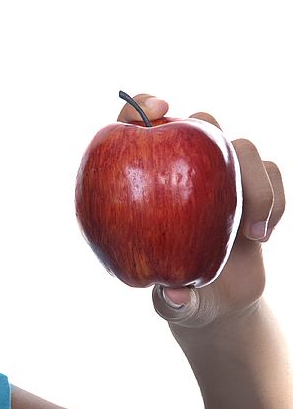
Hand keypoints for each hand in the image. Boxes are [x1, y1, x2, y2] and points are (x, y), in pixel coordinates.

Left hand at [117, 93, 285, 327]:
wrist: (217, 301)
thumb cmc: (178, 294)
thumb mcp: (172, 301)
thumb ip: (172, 299)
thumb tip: (175, 296)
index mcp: (145, 180)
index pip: (135, 126)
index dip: (140, 106)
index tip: (157, 107)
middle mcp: (183, 168)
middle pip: (198, 125)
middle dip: (207, 129)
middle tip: (219, 162)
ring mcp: (221, 176)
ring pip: (241, 148)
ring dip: (252, 182)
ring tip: (252, 231)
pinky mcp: (254, 190)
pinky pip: (272, 175)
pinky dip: (273, 199)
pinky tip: (262, 234)